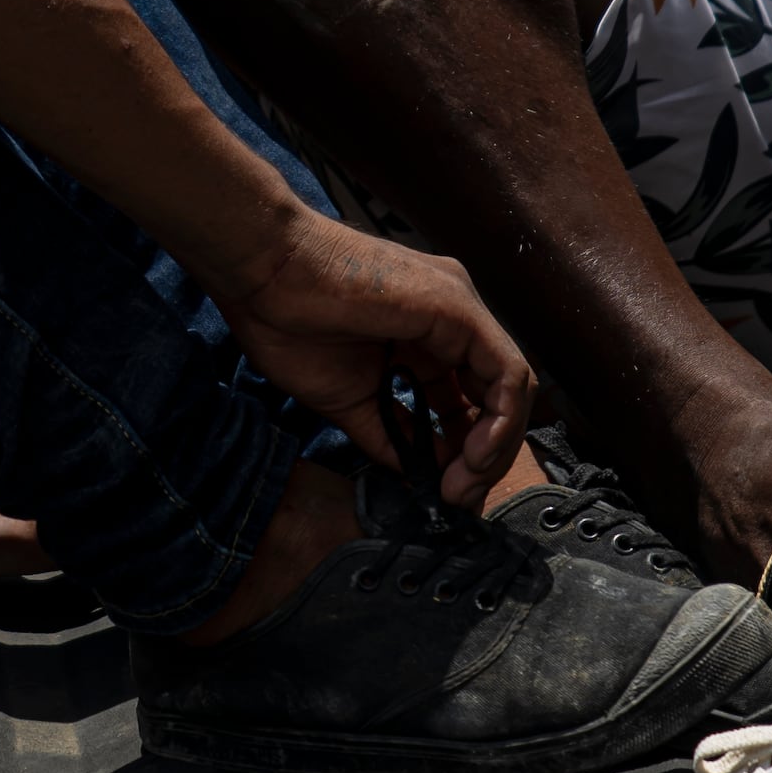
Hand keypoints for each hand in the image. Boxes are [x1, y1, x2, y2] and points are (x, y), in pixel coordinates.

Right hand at [208, 213, 533, 503]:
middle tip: (458, 498)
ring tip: (462, 484)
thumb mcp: (347, 400)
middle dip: (486, 457)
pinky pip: (506, 374)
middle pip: (496, 397)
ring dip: (496, 446)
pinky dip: (499, 422)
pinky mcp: (459, 308)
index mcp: (424, 337)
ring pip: (510, 388)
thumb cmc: (287, 323)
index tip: (446, 493)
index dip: (465, 452)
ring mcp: (459, 310)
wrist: (261, 274)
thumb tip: (417, 475)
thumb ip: (388, 434)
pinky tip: (471, 455)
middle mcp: (452, 320)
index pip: (470, 401)